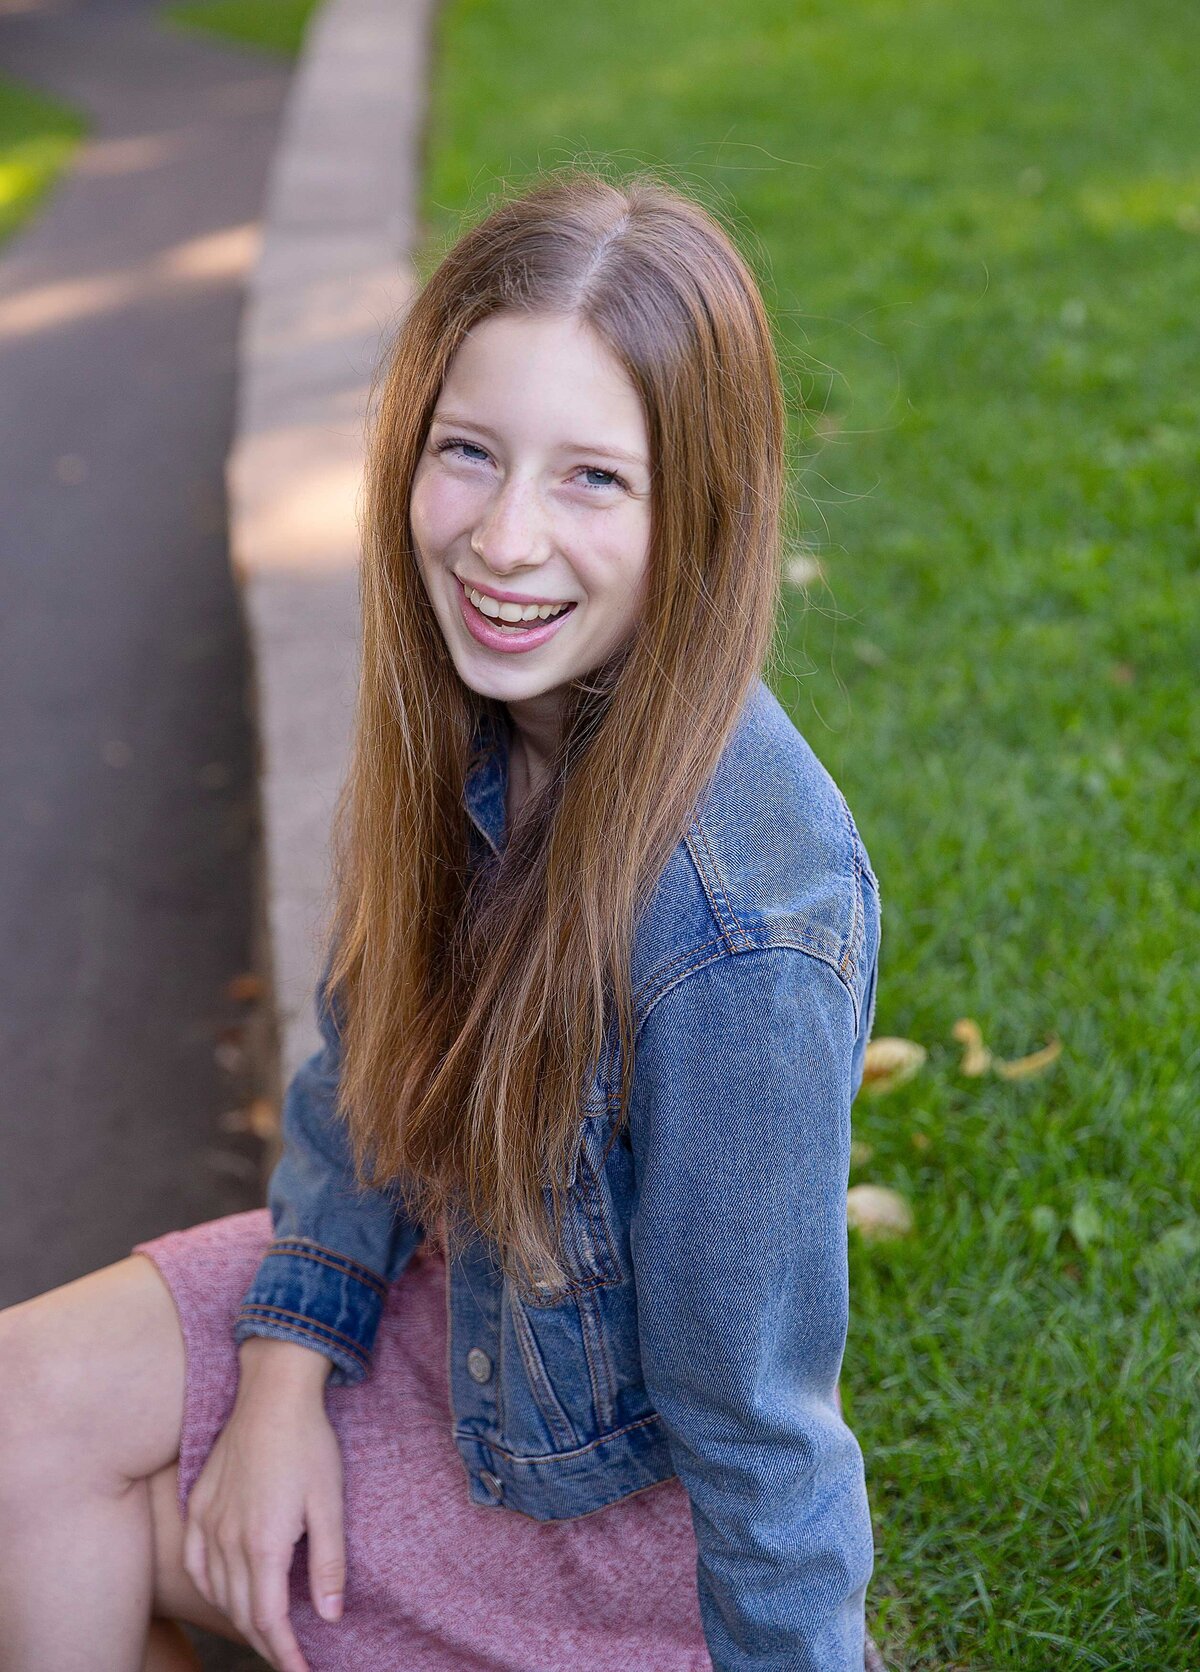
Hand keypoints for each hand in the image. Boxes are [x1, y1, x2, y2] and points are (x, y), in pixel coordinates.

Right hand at [182, 1337, 343, 1671]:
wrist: (272, 1392)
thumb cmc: (308, 1444)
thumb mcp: (329, 1503)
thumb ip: (328, 1563)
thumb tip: (330, 1617)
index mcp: (264, 1543)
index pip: (269, 1619)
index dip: (285, 1653)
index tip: (301, 1671)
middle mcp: (229, 1539)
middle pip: (242, 1611)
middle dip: (266, 1642)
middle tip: (289, 1658)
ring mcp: (208, 1522)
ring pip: (218, 1591)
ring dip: (240, 1618)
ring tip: (264, 1633)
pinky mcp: (198, 1504)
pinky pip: (197, 1562)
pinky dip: (210, 1588)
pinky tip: (223, 1593)